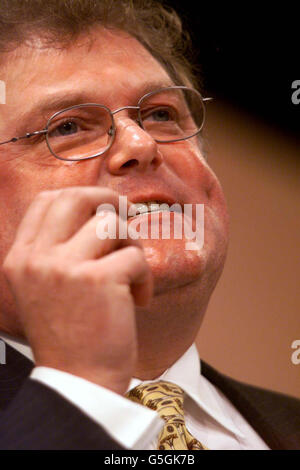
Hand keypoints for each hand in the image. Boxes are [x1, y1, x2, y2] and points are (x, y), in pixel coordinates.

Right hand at [3, 187, 152, 394]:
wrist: (79, 383)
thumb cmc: (71, 335)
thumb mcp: (47, 288)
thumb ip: (59, 250)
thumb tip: (98, 213)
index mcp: (21, 258)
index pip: (48, 201)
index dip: (82, 197)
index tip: (105, 207)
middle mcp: (37, 259)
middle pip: (77, 198)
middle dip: (110, 200)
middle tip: (129, 215)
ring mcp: (64, 268)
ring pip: (112, 224)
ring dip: (132, 244)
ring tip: (133, 274)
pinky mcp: (97, 280)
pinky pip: (135, 256)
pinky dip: (145, 277)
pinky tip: (139, 300)